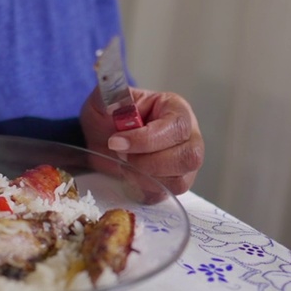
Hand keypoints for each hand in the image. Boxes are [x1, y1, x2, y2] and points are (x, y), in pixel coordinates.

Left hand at [80, 87, 204, 193]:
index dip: (146, 139)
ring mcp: (185, 162)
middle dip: (149, 161)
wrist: (102, 136)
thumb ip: (109, 97)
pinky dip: (145, 188)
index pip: (175, 127)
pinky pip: (167, 194)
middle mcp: (189, 136)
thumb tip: (113, 106)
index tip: (116, 142)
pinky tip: (129, 174)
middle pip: (188, 157)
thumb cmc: (110, 114)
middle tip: (121, 155)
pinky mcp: (175, 182)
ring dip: (146, 176)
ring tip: (124, 163)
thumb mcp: (105, 99)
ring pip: (180, 180)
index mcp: (176, 109)